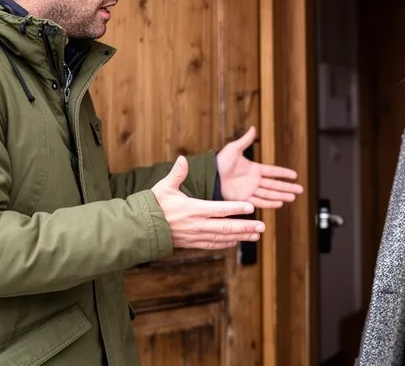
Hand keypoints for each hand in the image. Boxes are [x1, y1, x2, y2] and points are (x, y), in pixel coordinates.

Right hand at [151, 156, 266, 249]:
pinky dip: (226, 243)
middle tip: (262, 227)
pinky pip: (213, 245)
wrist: (142, 229)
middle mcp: (197, 224)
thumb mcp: (164, 187)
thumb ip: (177, 174)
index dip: (237, 208)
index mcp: (193, 209)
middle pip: (227, 227)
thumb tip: (182, 159)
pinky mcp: (193, 243)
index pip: (220, 209)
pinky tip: (236, 241)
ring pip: (223, 238)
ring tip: (256, 235)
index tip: (251, 208)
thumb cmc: (153, 205)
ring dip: (240, 237)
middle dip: (246, 227)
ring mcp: (196, 236)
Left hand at [216, 126, 303, 207]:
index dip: (283, 173)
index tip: (295, 175)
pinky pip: (260, 201)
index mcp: (254, 169)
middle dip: (287, 187)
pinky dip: (270, 203)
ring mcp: (250, 190)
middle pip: (275, 185)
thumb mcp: (234, 148)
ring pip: (270, 194)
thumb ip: (245, 141)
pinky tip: (279, 203)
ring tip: (293, 197)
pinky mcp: (244, 199)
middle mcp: (254, 180)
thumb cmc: (220, 161)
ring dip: (281, 196)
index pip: (273, 171)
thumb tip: (253, 128)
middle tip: (300, 190)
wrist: (209, 175)